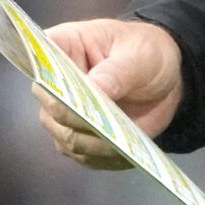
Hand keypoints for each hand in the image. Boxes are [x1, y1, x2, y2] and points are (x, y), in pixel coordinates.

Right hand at [34, 17, 184, 170]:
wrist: (164, 79)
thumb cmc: (146, 53)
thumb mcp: (140, 56)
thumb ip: (117, 71)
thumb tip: (94, 89)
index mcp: (64, 46)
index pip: (39, 58)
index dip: (47, 75)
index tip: (67, 92)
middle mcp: (55, 83)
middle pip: (51, 107)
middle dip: (77, 119)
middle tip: (104, 125)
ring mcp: (64, 114)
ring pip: (65, 137)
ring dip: (93, 144)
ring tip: (121, 142)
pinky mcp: (79, 138)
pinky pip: (83, 156)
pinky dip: (103, 157)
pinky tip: (125, 152)